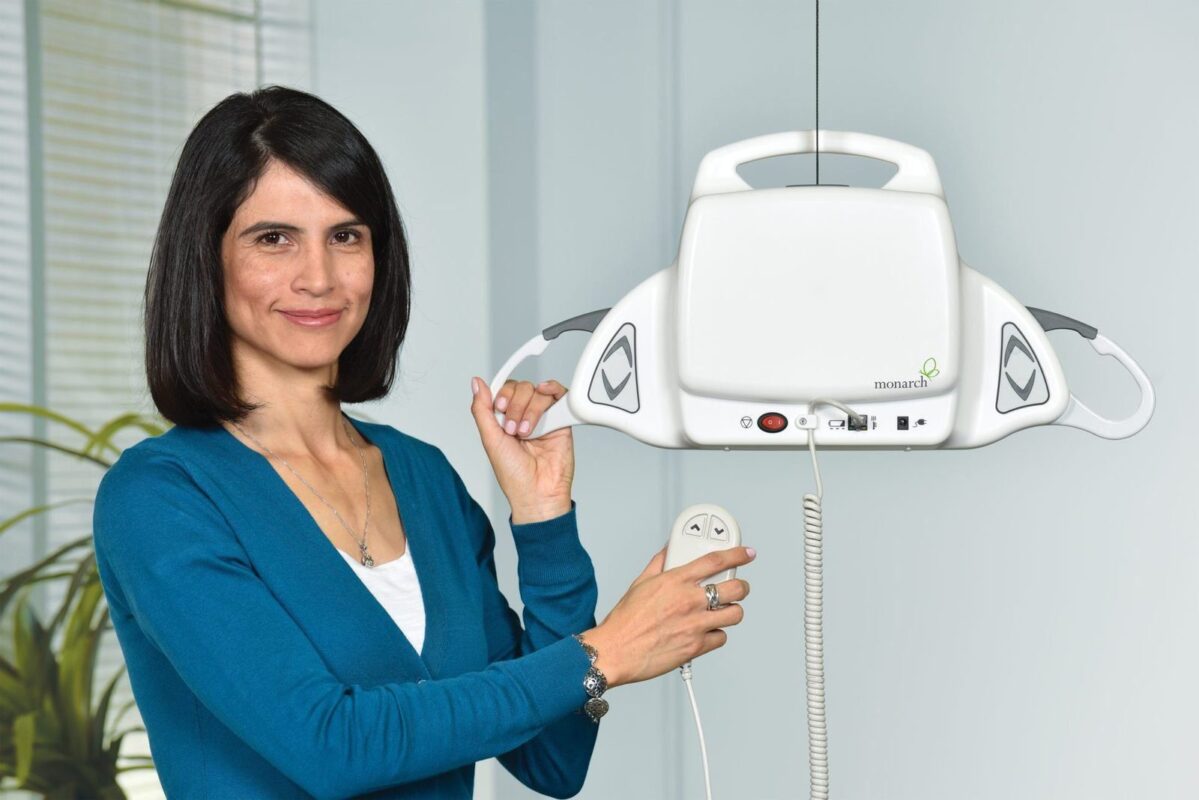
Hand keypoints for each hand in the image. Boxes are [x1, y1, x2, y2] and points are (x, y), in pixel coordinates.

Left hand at [470, 376, 573, 523]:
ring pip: (538, 392)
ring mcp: (544, 417)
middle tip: (513, 430)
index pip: (504, 390)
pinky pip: (559, 395)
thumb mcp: (490, 439)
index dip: (502, 394)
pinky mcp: (561, 420)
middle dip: (515, 406)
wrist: (537, 492)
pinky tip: (545, 394)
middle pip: (522, 388)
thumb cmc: (514, 475)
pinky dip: (552, 389)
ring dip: (531, 409)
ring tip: (528, 432)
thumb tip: (476, 383)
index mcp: (505, 419)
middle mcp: (524, 415)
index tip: (500, 408)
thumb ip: (482, 409)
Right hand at [580, 545, 754, 686]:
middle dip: (741, 586)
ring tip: (723, 611)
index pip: (716, 560)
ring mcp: (696, 624)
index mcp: (676, 581)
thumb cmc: (625, 621)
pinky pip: (721, 638)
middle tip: (738, 587)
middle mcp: (689, 600)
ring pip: (735, 614)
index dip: (737, 554)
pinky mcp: (696, 646)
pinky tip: (706, 632)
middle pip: (735, 587)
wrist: (616, 651)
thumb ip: (659, 563)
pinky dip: (716, 635)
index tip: (746, 554)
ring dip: (732, 611)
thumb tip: (669, 550)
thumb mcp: (640, 583)